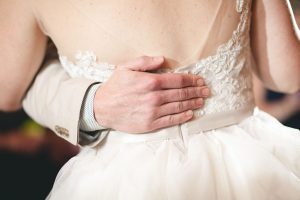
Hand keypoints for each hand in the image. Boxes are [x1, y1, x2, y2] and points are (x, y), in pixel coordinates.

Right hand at [94, 56, 209, 132]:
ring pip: (178, 107)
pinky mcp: (150, 124)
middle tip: (206, 90)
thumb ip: (144, 61)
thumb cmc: (114, 87)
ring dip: (193, 103)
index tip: (199, 79)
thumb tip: (162, 59)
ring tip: (201, 101)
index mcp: (150, 82)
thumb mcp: (125, 68)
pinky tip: (190, 114)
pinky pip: (171, 120)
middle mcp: (154, 97)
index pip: (177, 80)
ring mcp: (153, 112)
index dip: (191, 79)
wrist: (101, 108)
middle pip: (181, 93)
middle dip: (196, 91)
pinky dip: (183, 117)